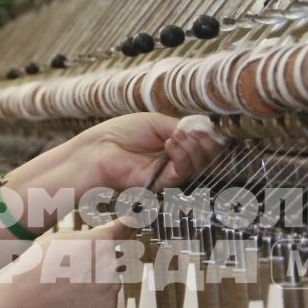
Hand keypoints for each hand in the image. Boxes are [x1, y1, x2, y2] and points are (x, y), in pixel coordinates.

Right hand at [0, 220, 134, 307]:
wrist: (31, 296)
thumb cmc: (39, 266)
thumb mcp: (61, 239)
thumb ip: (85, 238)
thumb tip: (93, 240)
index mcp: (101, 240)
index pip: (124, 228)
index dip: (129, 225)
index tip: (134, 222)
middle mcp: (111, 261)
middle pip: (113, 261)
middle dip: (99, 265)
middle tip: (74, 271)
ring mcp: (112, 285)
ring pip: (108, 283)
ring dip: (96, 285)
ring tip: (70, 287)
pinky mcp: (110, 306)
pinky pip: (105, 302)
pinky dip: (93, 303)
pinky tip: (75, 300)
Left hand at [75, 113, 223, 192]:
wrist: (100, 148)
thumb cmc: (122, 134)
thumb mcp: (157, 123)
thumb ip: (182, 128)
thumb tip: (206, 129)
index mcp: (174, 146)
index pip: (201, 145)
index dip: (207, 137)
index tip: (204, 127)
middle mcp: (173, 162)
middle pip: (205, 158)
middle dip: (205, 143)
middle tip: (195, 132)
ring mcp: (168, 174)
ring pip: (197, 166)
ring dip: (192, 148)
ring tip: (176, 135)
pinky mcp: (161, 184)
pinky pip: (181, 172)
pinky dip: (181, 155)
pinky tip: (170, 143)